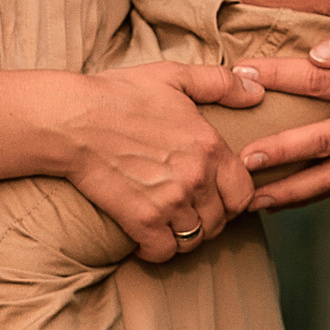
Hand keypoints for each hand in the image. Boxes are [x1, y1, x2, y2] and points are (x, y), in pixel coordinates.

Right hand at [46, 61, 265, 261]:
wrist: (72, 119)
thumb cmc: (119, 95)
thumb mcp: (173, 77)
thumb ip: (220, 84)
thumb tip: (257, 91)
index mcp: (209, 145)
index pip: (244, 192)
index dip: (233, 198)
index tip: (216, 195)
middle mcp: (196, 177)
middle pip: (220, 220)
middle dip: (209, 219)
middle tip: (190, 211)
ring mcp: (170, 202)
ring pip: (194, 239)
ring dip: (184, 235)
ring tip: (170, 224)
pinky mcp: (142, 220)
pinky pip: (164, 252)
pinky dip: (157, 249)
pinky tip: (148, 236)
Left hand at [236, 19, 329, 208]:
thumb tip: (318, 55)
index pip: (317, 81)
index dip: (277, 76)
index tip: (240, 75)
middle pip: (321, 141)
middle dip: (279, 151)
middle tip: (242, 159)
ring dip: (289, 191)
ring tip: (251, 200)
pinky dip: (308, 197)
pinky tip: (276, 205)